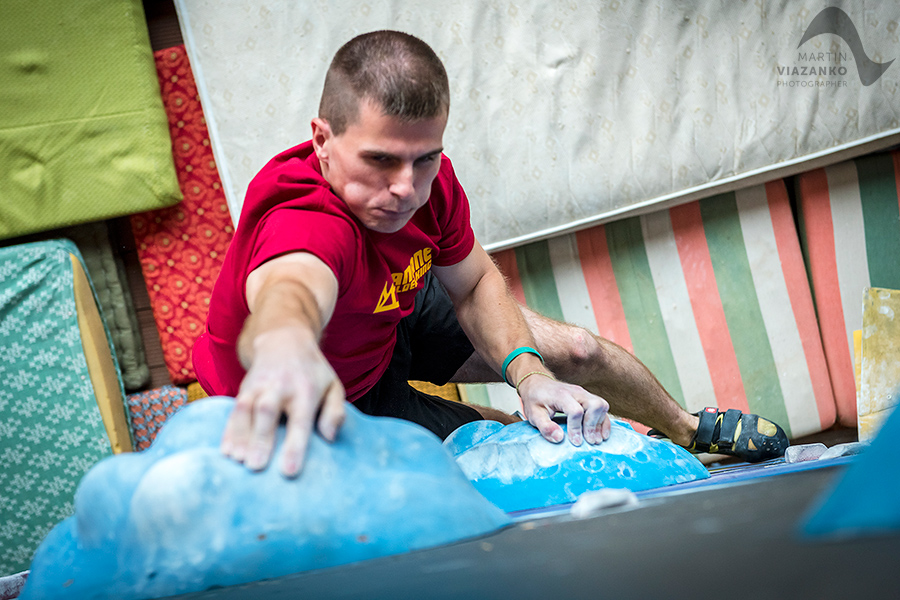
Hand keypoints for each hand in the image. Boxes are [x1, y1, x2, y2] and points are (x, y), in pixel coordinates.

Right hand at [220, 326, 345, 476]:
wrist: (284, 340)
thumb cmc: (312, 372)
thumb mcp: (334, 386)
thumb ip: (335, 412)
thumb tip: (329, 438)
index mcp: (306, 390)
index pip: (301, 420)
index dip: (294, 446)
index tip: (288, 471)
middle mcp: (281, 386)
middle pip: (267, 412)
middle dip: (260, 439)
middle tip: (255, 467)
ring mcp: (259, 386)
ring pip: (245, 408)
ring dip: (239, 435)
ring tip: (236, 460)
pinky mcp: (244, 388)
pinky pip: (233, 409)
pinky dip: (228, 430)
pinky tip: (225, 450)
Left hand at [517, 373, 610, 445]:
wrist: (537, 384)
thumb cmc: (535, 400)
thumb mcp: (533, 414)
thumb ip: (545, 426)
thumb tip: (560, 438)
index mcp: (561, 395)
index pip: (576, 411)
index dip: (577, 428)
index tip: (575, 442)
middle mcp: (575, 392)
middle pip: (595, 405)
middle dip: (593, 426)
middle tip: (589, 441)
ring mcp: (583, 393)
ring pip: (601, 405)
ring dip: (600, 424)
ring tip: (595, 440)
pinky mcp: (587, 397)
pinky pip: (602, 407)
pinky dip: (604, 421)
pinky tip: (602, 434)